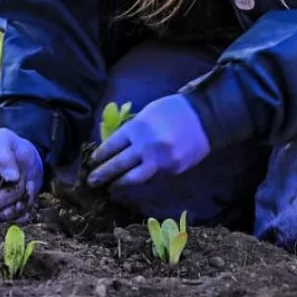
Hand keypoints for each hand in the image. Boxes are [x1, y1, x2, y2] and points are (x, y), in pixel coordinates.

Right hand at [0, 129, 43, 222]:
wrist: (22, 162)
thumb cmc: (10, 147)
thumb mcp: (7, 140)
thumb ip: (5, 155)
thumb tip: (10, 176)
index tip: (11, 172)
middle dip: (11, 191)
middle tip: (21, 178)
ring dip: (19, 201)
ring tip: (24, 185)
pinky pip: (7, 221)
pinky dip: (22, 211)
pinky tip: (24, 198)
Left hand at [86, 94, 210, 188]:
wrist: (204, 116)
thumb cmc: (172, 110)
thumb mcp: (146, 113)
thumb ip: (131, 130)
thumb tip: (114, 147)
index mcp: (137, 128)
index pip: (111, 146)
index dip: (99, 156)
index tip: (92, 162)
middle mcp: (146, 146)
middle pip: (118, 165)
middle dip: (102, 174)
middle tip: (92, 181)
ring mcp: (160, 160)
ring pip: (134, 178)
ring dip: (120, 183)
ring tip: (111, 187)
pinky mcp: (173, 170)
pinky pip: (152, 178)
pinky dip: (141, 180)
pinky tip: (133, 182)